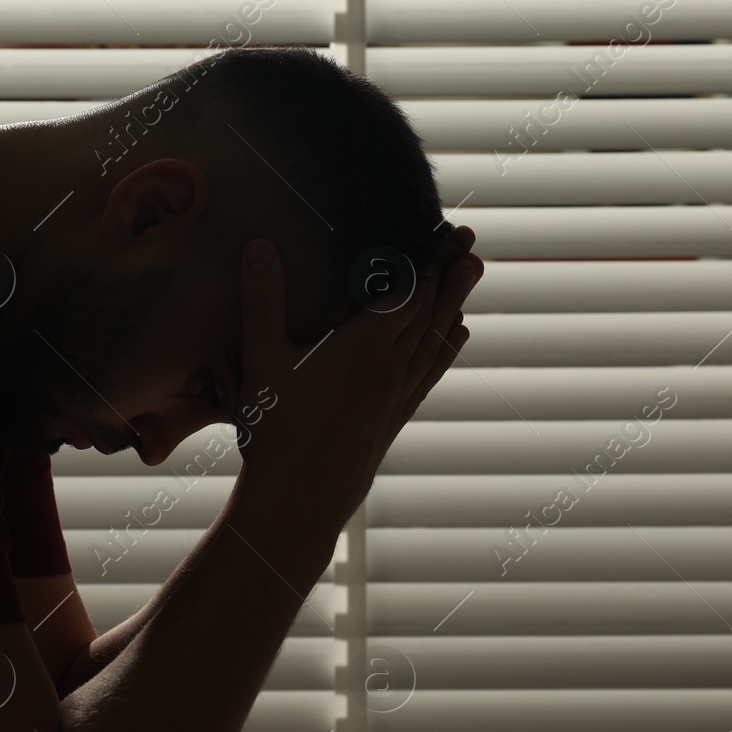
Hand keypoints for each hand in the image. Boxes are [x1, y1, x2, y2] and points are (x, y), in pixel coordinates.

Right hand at [232, 226, 479, 525]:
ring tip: (472, 270)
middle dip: (448, 270)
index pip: (407, 291)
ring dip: (455, 301)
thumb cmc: (277, 432)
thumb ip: (263, 301)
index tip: (439, 229)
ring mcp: (397, 394)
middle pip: (430, 309)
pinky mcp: (395, 416)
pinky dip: (447, 345)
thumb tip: (260, 247)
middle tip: (467, 238)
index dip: (425, 258)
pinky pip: (431, 371)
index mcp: (364, 346)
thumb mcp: (262, 361)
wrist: (301, 502)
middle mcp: (391, 367)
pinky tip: (455, 335)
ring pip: (437, 337)